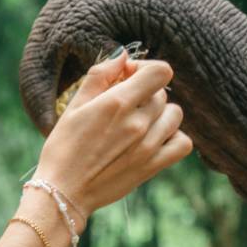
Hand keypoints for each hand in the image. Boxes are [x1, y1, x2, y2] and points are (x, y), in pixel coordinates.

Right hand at [34, 51, 192, 215]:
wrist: (64, 191)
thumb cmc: (63, 147)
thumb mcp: (74, 105)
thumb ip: (100, 75)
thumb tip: (124, 55)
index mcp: (117, 103)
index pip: (160, 71)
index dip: (146, 68)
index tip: (130, 77)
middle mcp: (137, 122)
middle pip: (162, 93)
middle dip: (145, 93)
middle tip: (124, 106)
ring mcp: (148, 146)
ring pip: (174, 115)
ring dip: (160, 114)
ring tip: (139, 124)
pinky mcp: (153, 166)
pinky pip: (183, 144)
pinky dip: (174, 138)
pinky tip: (155, 139)